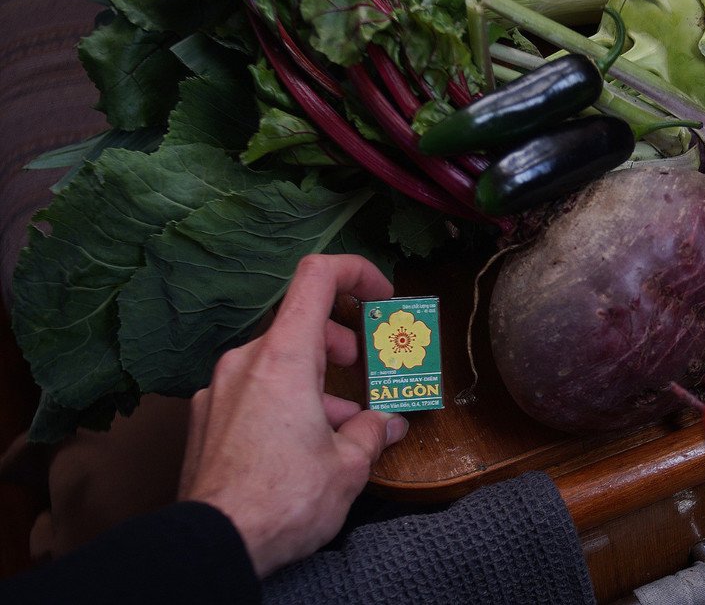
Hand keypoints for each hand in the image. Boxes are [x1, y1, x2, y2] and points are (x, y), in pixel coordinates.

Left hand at [178, 254, 407, 576]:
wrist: (215, 544)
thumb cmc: (282, 499)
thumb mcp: (349, 465)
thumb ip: (371, 432)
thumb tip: (386, 424)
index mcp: (284, 356)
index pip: (317, 276)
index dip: (356, 272)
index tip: (381, 297)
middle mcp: (245, 361)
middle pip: (299, 324)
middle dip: (340, 342)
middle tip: (365, 369)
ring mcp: (219, 390)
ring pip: (276, 364)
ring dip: (314, 381)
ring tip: (342, 423)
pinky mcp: (205, 420)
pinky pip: (252, 393)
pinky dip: (283, 403)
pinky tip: (302, 445)